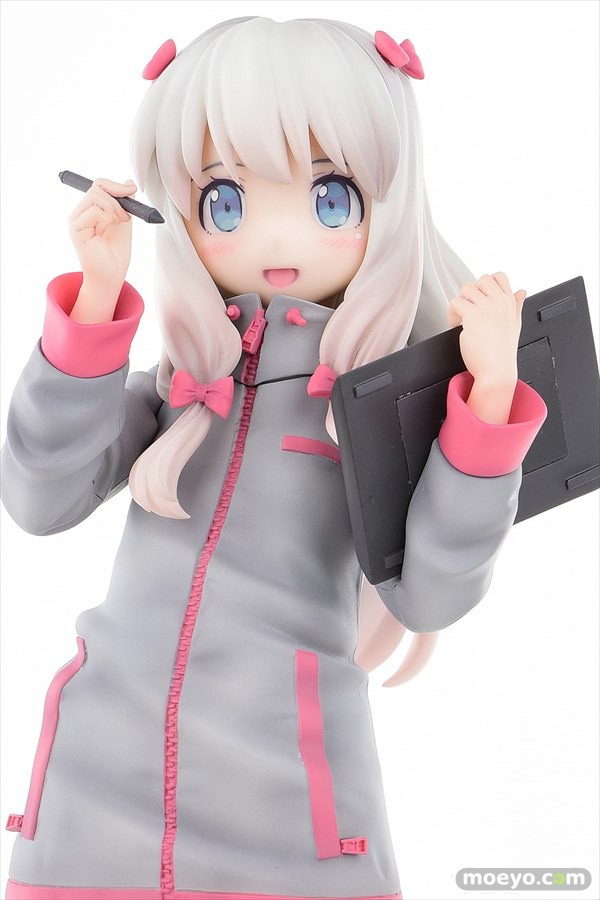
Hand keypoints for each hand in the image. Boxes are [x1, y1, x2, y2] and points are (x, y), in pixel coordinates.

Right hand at [68, 177, 136, 291]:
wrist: (112, 274)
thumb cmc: (116, 251)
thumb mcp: (124, 220)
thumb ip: (125, 201)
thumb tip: (128, 181)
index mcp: (89, 209)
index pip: (98, 185)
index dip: (116, 186)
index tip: (132, 190)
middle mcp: (79, 213)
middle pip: (97, 188)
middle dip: (117, 197)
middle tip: (126, 216)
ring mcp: (75, 221)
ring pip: (95, 196)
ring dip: (114, 207)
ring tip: (121, 222)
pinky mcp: (76, 230)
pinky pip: (93, 211)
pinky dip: (107, 216)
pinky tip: (112, 226)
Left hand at [448, 272, 524, 383]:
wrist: (497, 371)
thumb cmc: (503, 352)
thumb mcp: (515, 324)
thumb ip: (516, 305)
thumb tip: (521, 291)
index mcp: (510, 302)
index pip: (499, 276)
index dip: (486, 285)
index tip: (481, 300)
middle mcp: (499, 302)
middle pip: (481, 280)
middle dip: (472, 293)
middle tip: (470, 309)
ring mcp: (486, 307)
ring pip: (466, 288)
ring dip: (460, 302)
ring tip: (462, 319)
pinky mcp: (472, 315)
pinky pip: (455, 302)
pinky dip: (452, 314)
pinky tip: (458, 326)